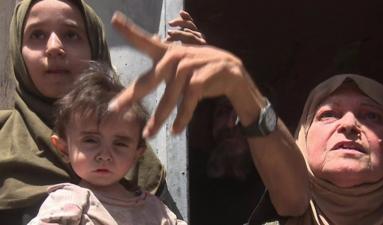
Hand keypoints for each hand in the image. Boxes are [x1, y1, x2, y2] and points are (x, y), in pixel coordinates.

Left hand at [110, 11, 262, 137]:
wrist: (233, 74)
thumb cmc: (201, 71)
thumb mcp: (181, 68)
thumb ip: (162, 73)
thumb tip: (138, 86)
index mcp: (168, 53)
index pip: (146, 42)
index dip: (131, 31)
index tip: (114, 19)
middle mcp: (177, 57)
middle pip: (150, 79)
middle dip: (132, 95)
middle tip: (115, 108)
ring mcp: (190, 65)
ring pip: (170, 95)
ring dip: (160, 117)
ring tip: (149, 134)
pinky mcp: (203, 77)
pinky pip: (189, 100)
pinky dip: (183, 117)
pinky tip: (176, 130)